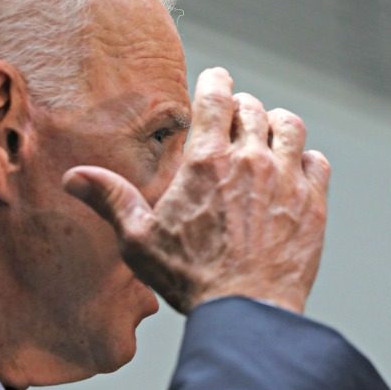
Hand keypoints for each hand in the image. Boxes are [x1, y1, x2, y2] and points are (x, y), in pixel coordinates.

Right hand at [62, 68, 329, 313]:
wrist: (246, 310)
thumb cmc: (189, 277)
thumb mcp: (140, 239)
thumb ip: (111, 200)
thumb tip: (73, 177)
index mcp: (207, 161)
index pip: (217, 95)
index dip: (216, 80)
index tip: (217, 78)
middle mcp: (250, 160)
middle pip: (252, 108)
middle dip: (241, 108)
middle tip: (234, 120)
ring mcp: (286, 179)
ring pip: (289, 126)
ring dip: (276, 125)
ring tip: (266, 136)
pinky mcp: (312, 203)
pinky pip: (317, 161)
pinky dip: (305, 159)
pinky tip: (294, 172)